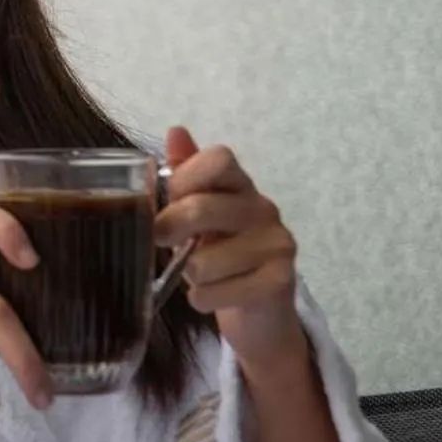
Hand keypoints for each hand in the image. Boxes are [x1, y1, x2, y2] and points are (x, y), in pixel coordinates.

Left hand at [160, 127, 306, 375]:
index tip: (167, 201)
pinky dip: (202, 299)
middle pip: (203, 208)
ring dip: (188, 274)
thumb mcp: (197, 212)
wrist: (259, 311)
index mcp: (239, 185)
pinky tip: (210, 295)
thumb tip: (176, 130)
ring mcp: (277, 244)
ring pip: (204, 261)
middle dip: (170, 229)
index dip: (184, 179)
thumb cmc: (218, 253)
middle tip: (161, 240)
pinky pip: (218, 292)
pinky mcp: (279, 281)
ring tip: (198, 274)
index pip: (218, 159)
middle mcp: (263, 208)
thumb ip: (186, 174)